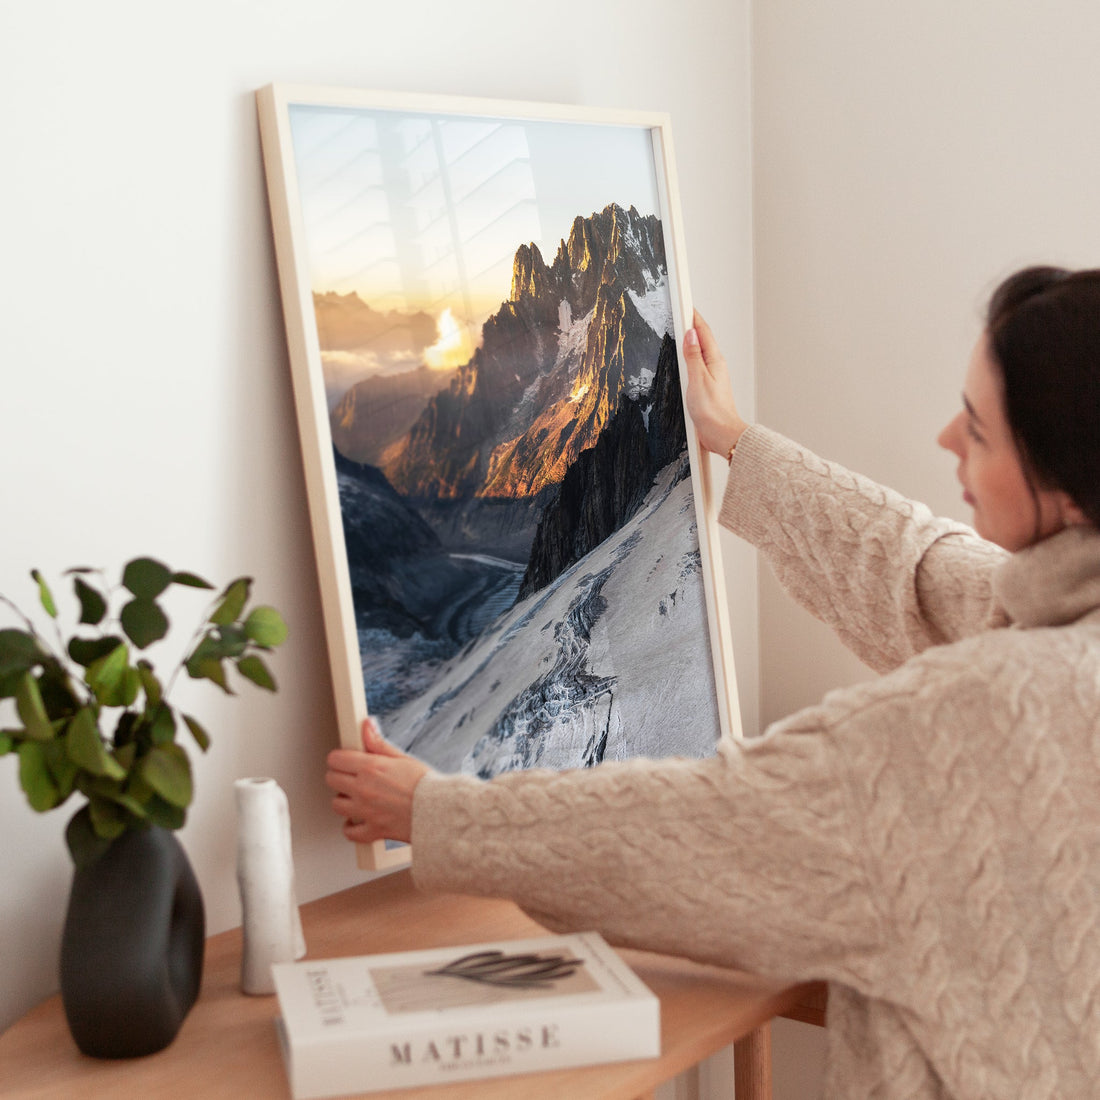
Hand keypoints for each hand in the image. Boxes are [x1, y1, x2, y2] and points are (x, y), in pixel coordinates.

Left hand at [325, 717, 428, 844]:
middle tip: (351, 777)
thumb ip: (378, 743)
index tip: (346, 760)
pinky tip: (358, 820)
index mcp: (371, 768)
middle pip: (331, 780)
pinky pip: (349, 832)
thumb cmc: (426, 785)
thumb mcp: (402, 758)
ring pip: (336, 805)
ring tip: (357, 797)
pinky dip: (351, 827)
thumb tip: (366, 726)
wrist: (440, 811)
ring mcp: (366, 811)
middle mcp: (364, 789)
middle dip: (339, 776)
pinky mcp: (372, 830)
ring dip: (344, 800)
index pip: (336, 759)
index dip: (340, 758)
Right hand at [683, 310, 748, 456]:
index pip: (703, 332)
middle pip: (702, 339)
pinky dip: (690, 357)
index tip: (685, 304)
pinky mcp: (706, 387)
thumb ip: (693, 356)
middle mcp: (715, 366)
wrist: (721, 434)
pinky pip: (697, 365)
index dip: (693, 317)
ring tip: (682, 329)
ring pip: (700, 352)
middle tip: (682, 311)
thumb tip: (690, 334)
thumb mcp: (698, 380)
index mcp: (714, 361)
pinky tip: (684, 360)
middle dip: (692, 324)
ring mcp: (711, 376)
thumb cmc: (713, 412)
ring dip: (691, 340)